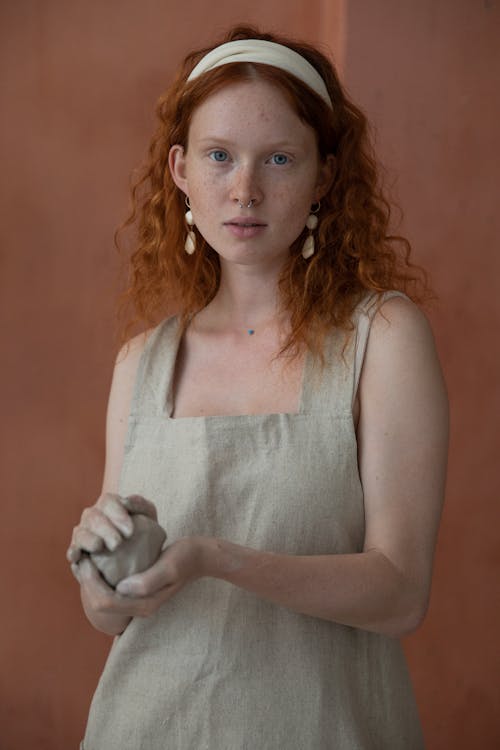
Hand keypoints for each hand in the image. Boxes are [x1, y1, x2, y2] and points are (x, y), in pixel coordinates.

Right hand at [66, 492, 157, 566]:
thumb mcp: (149, 517)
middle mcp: (93, 516)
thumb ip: (142, 505)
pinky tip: (78, 556)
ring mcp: (83, 534)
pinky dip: (73, 552)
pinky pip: (72, 550)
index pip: (107, 501)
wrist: (142, 558)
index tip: (130, 531)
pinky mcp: (78, 552)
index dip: (117, 513)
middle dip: (105, 529)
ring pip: (80, 532)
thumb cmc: (146, 532)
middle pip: (92, 516)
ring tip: (100, 546)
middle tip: (118, 543)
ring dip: (89, 539)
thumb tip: (127, 501)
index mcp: (109, 505)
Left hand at [74, 536, 206, 619]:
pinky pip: (110, 590)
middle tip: (80, 559)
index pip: (106, 602)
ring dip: (89, 582)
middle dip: (86, 584)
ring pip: (102, 599)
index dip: (90, 584)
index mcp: (144, 605)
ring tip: (84, 560)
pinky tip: (96, 562)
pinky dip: (99, 579)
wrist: (199, 557)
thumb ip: (148, 581)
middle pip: (100, 604)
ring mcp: (137, 601)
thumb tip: (121, 588)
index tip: (86, 560)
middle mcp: (138, 607)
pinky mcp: (136, 591)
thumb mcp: (170, 566)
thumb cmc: (185, 558)